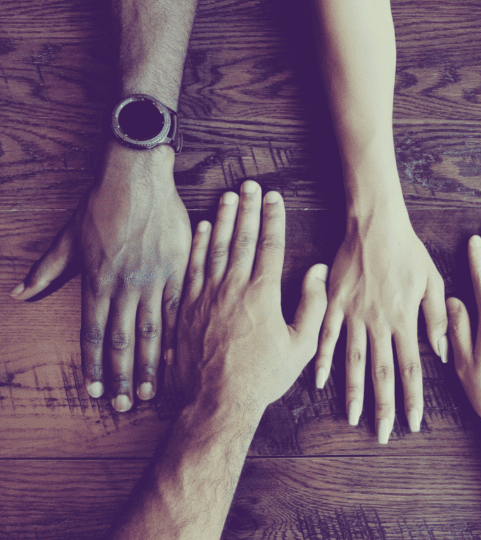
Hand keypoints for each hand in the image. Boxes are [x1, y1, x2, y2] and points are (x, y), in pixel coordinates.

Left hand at [10, 142, 190, 410]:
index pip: (93, 334)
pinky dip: (176, 335)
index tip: (94, 392)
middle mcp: (126, 286)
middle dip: (121, 376)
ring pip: (152, 331)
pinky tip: (177, 356)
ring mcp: (154, 279)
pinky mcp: (178, 270)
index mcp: (98, 281)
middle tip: (123, 406)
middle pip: (122, 340)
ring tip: (148, 392)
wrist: (138, 178)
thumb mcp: (69, 237)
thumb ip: (48, 269)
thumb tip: (20, 294)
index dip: (93, 366)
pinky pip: (178, 309)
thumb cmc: (102, 205)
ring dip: (148, 364)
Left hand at [176, 181, 327, 413]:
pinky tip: (203, 228)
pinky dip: (198, 245)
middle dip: (248, 208)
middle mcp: (233, 287)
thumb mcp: (301, 346)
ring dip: (223, 218)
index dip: (273, 218)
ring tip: (228, 196)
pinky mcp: (187, 306)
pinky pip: (193, 266)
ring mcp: (207, 295)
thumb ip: (313, 305)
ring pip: (216, 247)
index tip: (275, 198)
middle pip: (242, 238)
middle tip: (251, 185)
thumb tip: (317, 272)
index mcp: (263, 294)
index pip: (270, 245)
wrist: (217, 401)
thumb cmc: (263, 376)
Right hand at [314, 206, 446, 443]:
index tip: (413, 423)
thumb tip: (443, 352)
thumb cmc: (408, 251)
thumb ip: (436, 318)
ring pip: (353, 361)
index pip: (411, 368)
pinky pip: (327, 336)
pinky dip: (323, 359)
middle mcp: (379, 322)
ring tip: (353, 417)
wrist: (375, 224)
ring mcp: (354, 314)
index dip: (413, 398)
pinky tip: (319, 381)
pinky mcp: (334, 303)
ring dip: (353, 391)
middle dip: (384, 406)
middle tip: (383, 434)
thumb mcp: (432, 280)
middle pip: (382, 372)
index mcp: (404, 319)